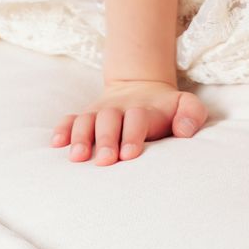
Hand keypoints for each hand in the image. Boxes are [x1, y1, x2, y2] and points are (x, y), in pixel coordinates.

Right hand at [50, 79, 207, 165]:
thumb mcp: (186, 105)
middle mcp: (118, 109)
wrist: (142, 87)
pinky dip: (63, 129)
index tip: (129, 154)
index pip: (137, 118)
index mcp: (143, 109)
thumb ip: (191, 114)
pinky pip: (71, 119)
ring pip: (87, 120)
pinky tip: (57, 143)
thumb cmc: (166, 108)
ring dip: (81, 137)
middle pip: (109, 120)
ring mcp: (100, 112)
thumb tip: (184, 131)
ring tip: (78, 158)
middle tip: (105, 161)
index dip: (133, 135)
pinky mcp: (86, 116)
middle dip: (106, 140)